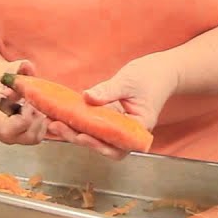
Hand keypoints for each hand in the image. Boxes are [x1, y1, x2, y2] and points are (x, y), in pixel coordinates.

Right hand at [0, 59, 48, 146]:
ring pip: (32, 139)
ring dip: (40, 122)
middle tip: (34, 104)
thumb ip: (19, 67)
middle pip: (23, 136)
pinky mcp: (16, 138)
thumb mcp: (10, 67)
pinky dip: (42, 126)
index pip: (10, 127)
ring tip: (36, 108)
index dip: (25, 117)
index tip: (28, 102)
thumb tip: (26, 67)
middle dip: (35, 119)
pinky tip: (38, 113)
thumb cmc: (3, 77)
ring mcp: (5, 136)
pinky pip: (35, 138)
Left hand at [47, 54, 179, 159]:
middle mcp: (128, 133)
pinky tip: (61, 116)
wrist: (162, 71)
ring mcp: (118, 127)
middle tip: (57, 126)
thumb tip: (87, 97)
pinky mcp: (110, 120)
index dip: (98, 145)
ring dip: (74, 132)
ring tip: (54, 122)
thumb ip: (108, 91)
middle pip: (102, 145)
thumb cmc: (151, 76)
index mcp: (138, 128)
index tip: (81, 136)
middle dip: (78, 138)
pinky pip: (93, 125)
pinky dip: (78, 123)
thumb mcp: (128, 81)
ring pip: (95, 137)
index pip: (117, 146)